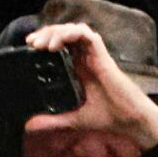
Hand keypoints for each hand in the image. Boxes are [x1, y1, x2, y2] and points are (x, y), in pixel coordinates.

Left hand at [34, 21, 157, 148]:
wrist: (129, 120)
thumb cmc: (108, 117)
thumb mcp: (72, 120)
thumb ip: (52, 120)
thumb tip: (29, 126)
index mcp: (80, 68)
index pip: (60, 45)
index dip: (44, 41)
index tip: (29, 47)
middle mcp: (86, 58)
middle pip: (64, 33)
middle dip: (46, 33)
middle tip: (30, 43)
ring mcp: (94, 55)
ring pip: (73, 30)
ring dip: (55, 32)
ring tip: (41, 44)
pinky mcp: (102, 55)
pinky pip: (86, 35)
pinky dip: (70, 34)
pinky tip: (56, 44)